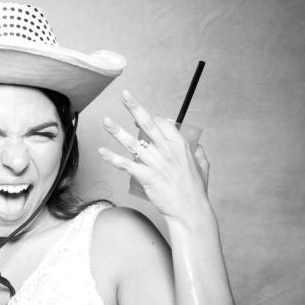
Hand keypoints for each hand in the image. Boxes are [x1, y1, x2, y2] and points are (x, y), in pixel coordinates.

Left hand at [99, 90, 210, 219]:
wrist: (190, 210)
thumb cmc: (196, 190)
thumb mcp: (203, 166)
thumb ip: (198, 152)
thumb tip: (196, 145)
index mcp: (180, 145)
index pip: (163, 124)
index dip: (153, 119)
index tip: (142, 119)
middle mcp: (166, 150)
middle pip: (147, 124)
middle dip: (135, 107)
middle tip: (125, 95)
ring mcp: (154, 163)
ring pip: (132, 143)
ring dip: (117, 131)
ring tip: (106, 121)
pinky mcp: (145, 176)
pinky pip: (125, 165)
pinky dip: (112, 158)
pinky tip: (102, 151)